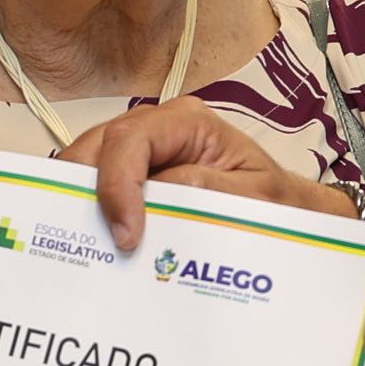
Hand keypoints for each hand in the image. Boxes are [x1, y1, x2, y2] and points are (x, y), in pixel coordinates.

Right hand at [61, 100, 359, 250]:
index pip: (131, 139)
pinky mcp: (133, 175)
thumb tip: (161, 193)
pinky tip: (89, 239)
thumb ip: (208, 191)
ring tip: (80, 242)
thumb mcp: (253, 199)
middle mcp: (158, 127)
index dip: (117, 184)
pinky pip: (97, 183)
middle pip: (97, 146)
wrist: (284, 208)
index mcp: (188, 122)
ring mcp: (141, 150)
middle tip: (85, 240)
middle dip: (84, 189)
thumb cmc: (272, 199)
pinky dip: (88, 209)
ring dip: (80, 200)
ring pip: (88, 163)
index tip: (126, 234)